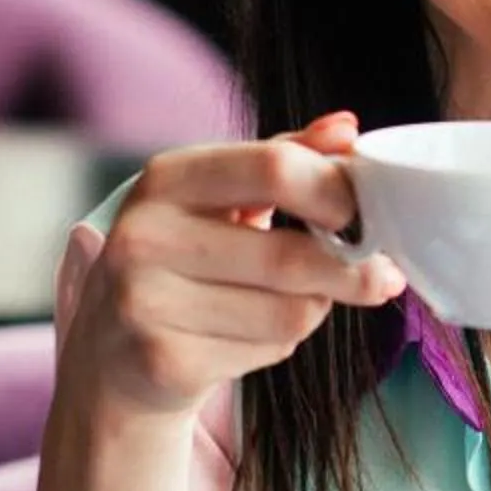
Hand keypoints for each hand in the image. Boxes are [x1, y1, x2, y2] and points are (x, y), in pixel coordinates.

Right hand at [57, 112, 405, 427]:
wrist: (111, 359)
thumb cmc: (181, 265)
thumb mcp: (219, 199)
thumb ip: (284, 158)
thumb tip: (347, 129)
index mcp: (165, 179)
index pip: (274, 168)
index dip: (337, 192)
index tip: (366, 213)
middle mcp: (145, 236)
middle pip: (291, 254)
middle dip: (350, 268)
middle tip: (380, 274)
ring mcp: (146, 302)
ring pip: (292, 310)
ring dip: (312, 309)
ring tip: (283, 303)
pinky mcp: (164, 362)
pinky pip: (270, 350)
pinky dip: (280, 346)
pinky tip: (245, 336)